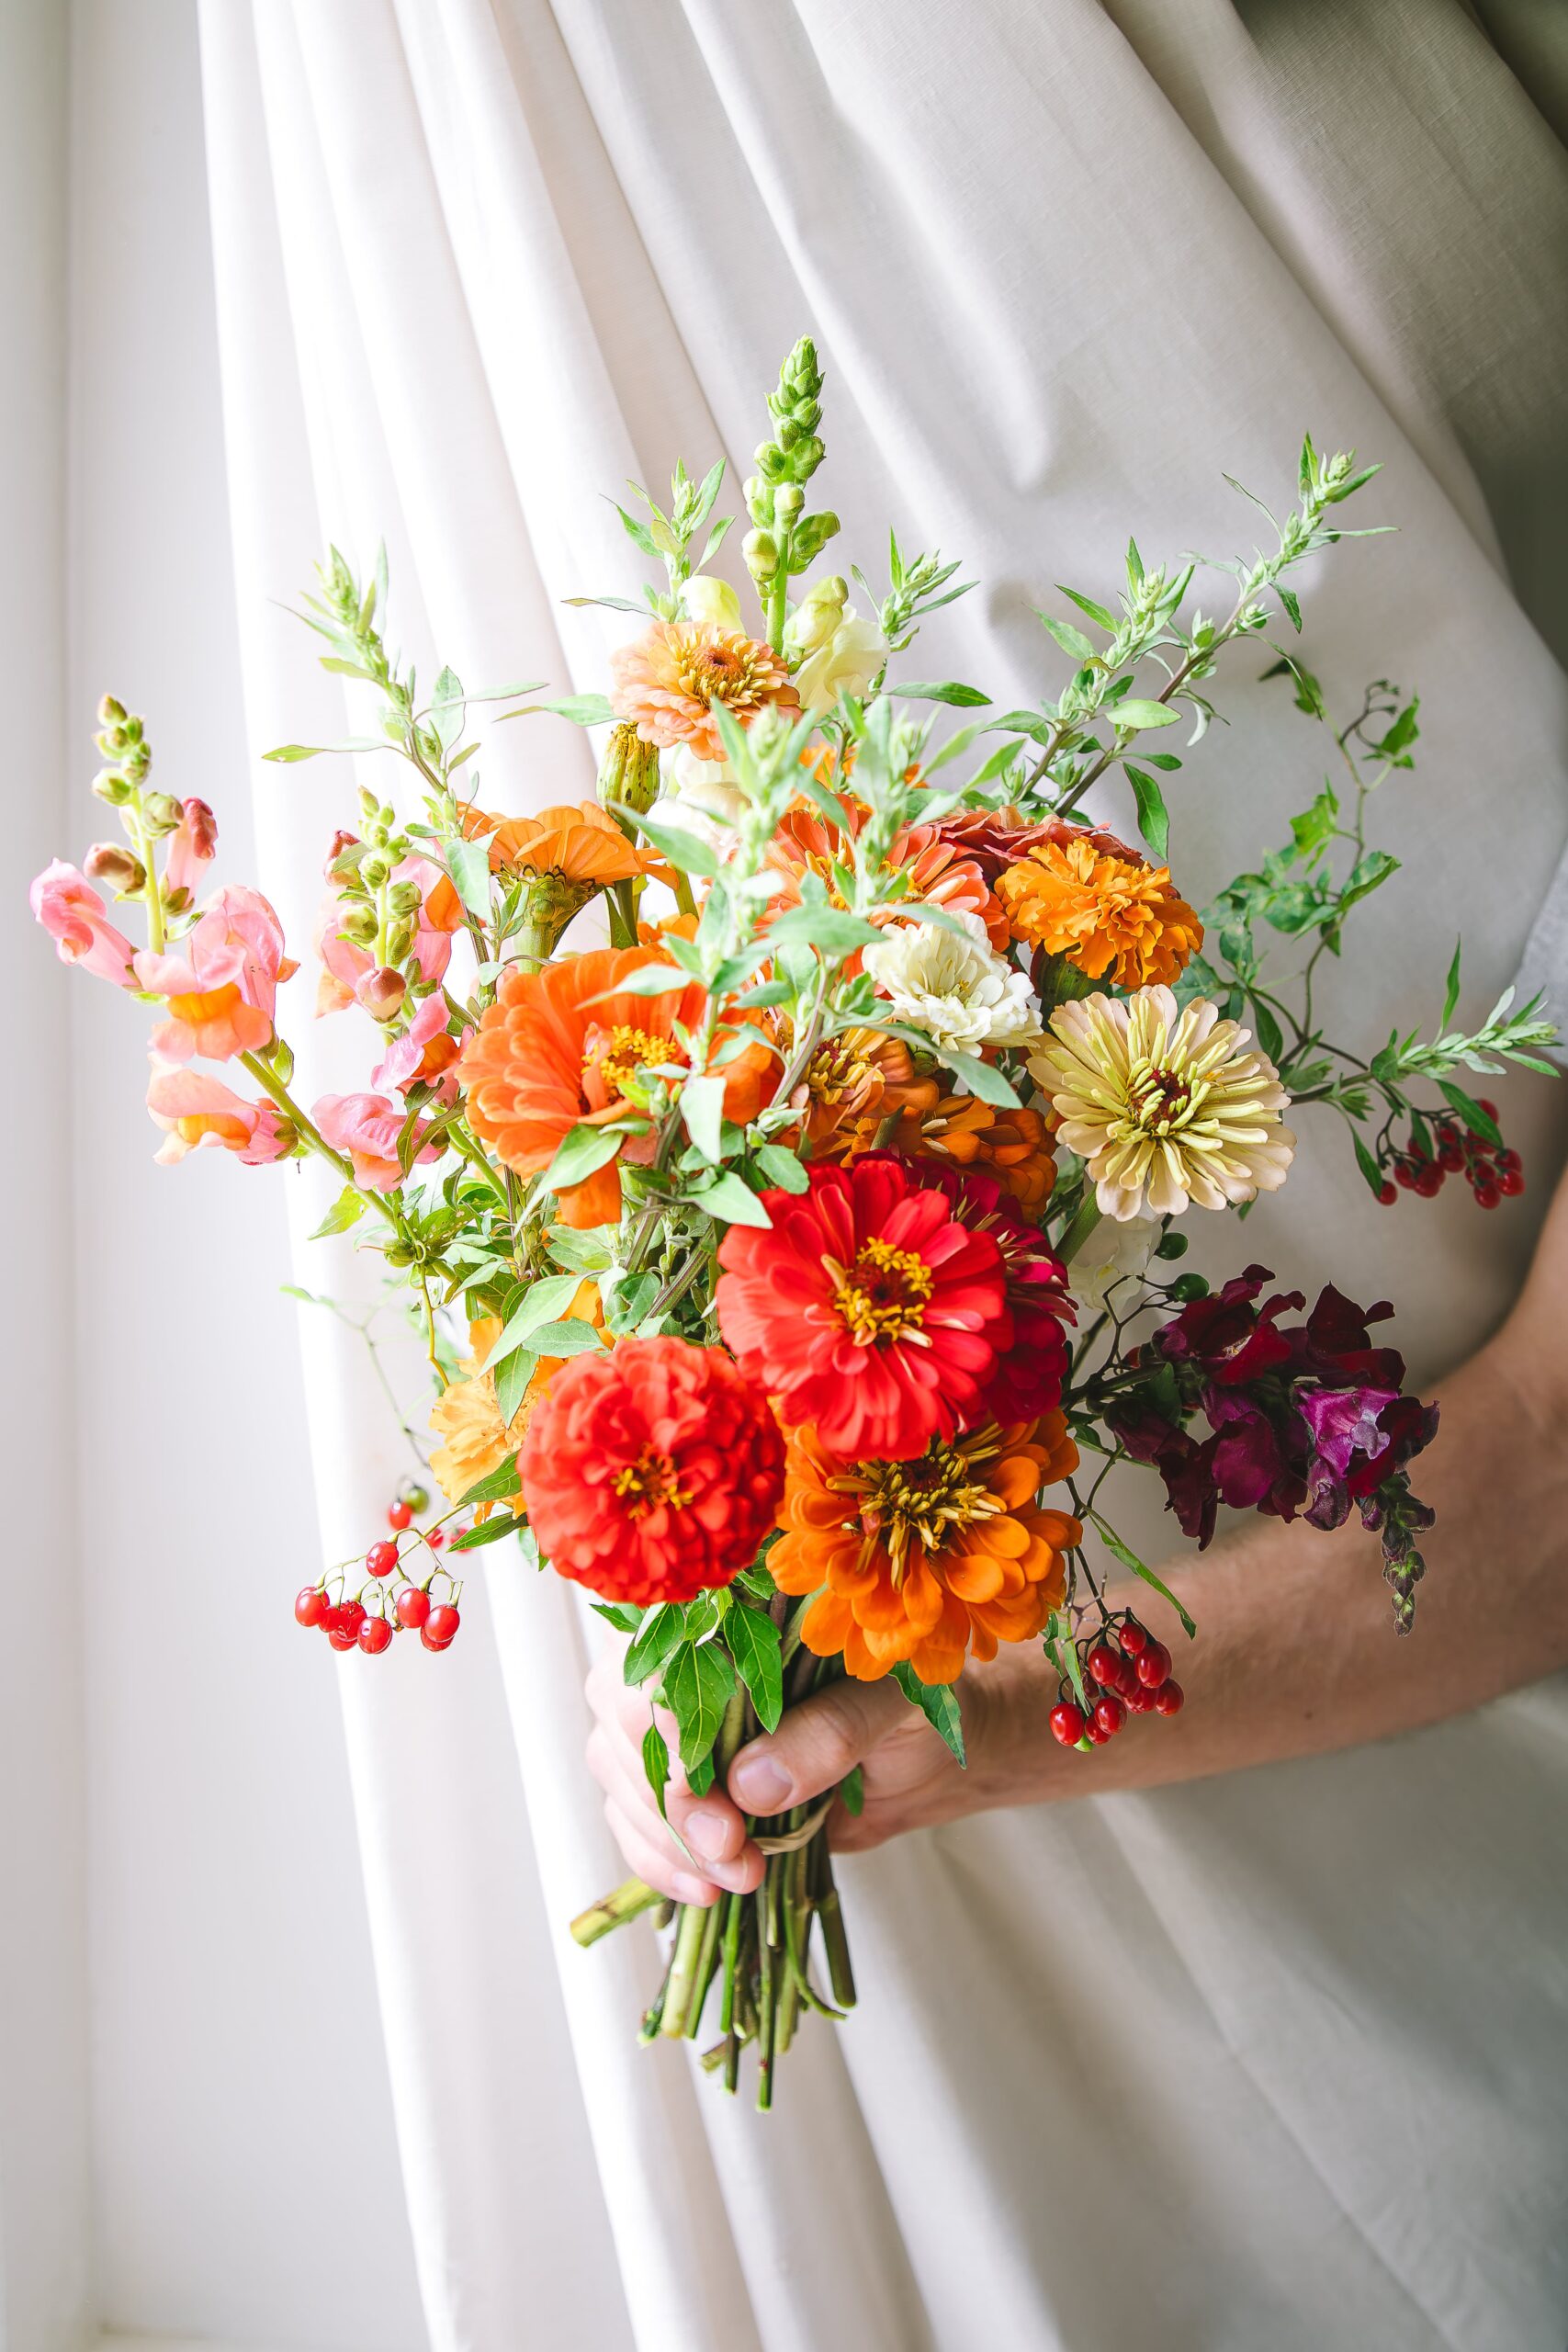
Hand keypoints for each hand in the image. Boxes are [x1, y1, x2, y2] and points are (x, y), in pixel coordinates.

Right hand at [585, 1645, 1044, 1901]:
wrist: (929, 1757)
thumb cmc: (920, 1707)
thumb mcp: (896, 1708)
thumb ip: (831, 1731)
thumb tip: (748, 1784)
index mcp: (738, 1611)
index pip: (661, 1657)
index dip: (674, 1733)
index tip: (718, 1805)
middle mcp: (691, 1658)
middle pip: (624, 1723)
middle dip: (671, 1802)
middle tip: (731, 1853)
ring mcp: (678, 1724)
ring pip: (622, 1777)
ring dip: (668, 1841)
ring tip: (736, 1878)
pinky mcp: (685, 1783)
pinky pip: (638, 1821)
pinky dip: (663, 1862)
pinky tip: (705, 1890)